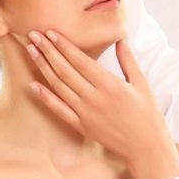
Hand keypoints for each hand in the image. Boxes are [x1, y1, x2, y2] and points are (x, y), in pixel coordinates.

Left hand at [25, 29, 178, 178]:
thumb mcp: (141, 83)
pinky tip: (33, 85)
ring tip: (31, 52)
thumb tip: (121, 38)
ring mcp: (85, 113)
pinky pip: (59, 110)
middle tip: (34, 35)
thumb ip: (128, 60)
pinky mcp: (81, 126)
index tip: (51, 32)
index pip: (81, 60)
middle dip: (48, 51)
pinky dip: (45, 97)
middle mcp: (94, 98)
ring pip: (59, 86)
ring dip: (43, 68)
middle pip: (65, 70)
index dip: (64, 45)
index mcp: (110, 84)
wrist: (146, 147)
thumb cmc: (147, 114)